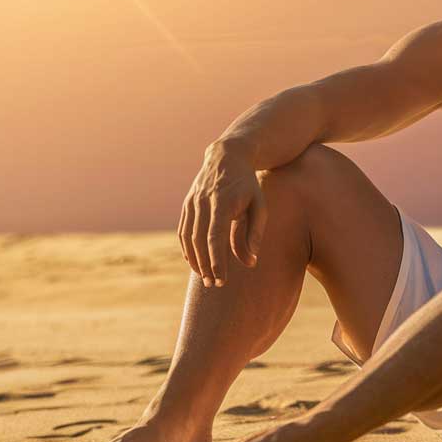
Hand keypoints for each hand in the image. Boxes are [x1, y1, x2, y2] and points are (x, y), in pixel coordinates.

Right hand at [178, 142, 266, 286]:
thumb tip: (251, 263)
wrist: (227, 157)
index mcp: (222, 201)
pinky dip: (186, 249)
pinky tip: (194, 262)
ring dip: (195, 260)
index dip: (216, 260)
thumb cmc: (248, 185)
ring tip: (205, 278)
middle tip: (215, 284)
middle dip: (205, 265)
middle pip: (199, 240)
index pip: (215, 236)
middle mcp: (203, 202)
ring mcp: (192, 202)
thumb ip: (255, 234)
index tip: (221, 279)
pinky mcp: (187, 204)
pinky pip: (183, 231)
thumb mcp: (259, 206)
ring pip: (188, 238)